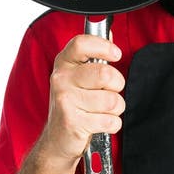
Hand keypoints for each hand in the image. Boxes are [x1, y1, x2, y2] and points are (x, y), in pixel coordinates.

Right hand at [39, 30, 124, 165]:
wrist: (57, 141)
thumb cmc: (72, 106)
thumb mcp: (78, 77)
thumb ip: (94, 56)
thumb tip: (109, 32)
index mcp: (64, 64)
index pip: (81, 43)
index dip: (104, 46)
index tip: (115, 54)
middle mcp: (61, 79)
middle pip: (105, 74)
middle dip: (116, 85)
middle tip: (109, 91)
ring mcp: (65, 101)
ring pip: (112, 100)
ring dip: (115, 108)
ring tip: (102, 110)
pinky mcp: (73, 122)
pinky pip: (110, 120)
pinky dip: (112, 124)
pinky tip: (99, 123)